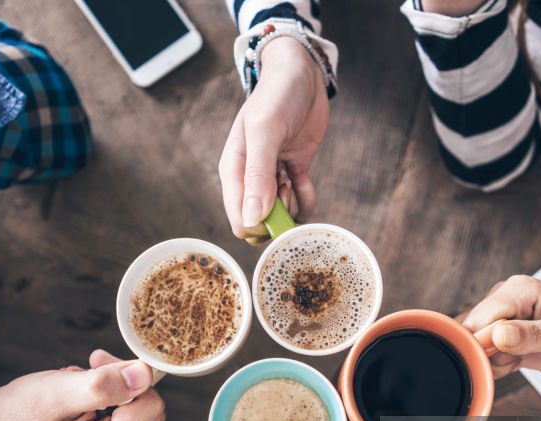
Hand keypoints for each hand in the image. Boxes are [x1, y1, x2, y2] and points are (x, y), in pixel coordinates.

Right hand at [0, 349, 165, 420]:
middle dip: (124, 386)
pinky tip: (88, 406)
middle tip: (88, 374)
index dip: (127, 376)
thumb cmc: (21, 411)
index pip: (149, 407)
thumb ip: (103, 385)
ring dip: (119, 395)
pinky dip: (116, 407)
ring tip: (80, 394)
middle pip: (152, 414)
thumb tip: (145, 375)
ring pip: (147, 417)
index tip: (96, 362)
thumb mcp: (59, 391)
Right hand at [219, 36, 328, 239]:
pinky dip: (306, 198)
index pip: (239, 219)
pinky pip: (300, 201)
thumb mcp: (265, 131)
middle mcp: (250, 179)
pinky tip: (305, 180)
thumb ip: (257, 175)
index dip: (260, 227)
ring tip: (293, 177)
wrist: (302, 74)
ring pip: (282, 215)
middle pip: (262, 221)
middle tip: (286, 188)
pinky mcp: (293, 172)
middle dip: (279, 217)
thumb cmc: (277, 96)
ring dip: (293, 205)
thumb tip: (251, 218)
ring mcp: (272, 177)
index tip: (278, 213)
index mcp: (233, 171)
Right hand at [459, 275, 540, 383]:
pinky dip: (495, 369)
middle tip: (510, 365)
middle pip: (472, 332)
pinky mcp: (513, 344)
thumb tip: (497, 334)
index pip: (481, 317)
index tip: (493, 361)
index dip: (480, 342)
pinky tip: (515, 369)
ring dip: (489, 363)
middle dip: (482, 354)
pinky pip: (490, 358)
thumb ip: (533, 335)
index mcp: (520, 290)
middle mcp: (509, 303)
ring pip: (477, 347)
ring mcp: (509, 324)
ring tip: (519, 364)